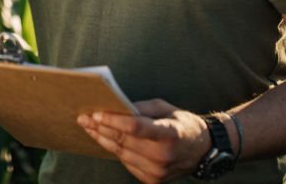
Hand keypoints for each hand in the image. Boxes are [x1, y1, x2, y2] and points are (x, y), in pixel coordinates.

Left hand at [78, 99, 210, 183]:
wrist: (202, 151)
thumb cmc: (182, 124)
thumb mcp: (165, 108)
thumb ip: (141, 108)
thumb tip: (116, 108)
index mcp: (170, 133)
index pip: (136, 127)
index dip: (113, 120)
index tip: (95, 113)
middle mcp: (164, 155)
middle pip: (124, 141)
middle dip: (100, 128)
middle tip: (83, 118)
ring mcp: (158, 171)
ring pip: (121, 153)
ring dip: (102, 140)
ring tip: (88, 127)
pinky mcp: (153, 180)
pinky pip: (127, 163)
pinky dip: (115, 151)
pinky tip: (103, 140)